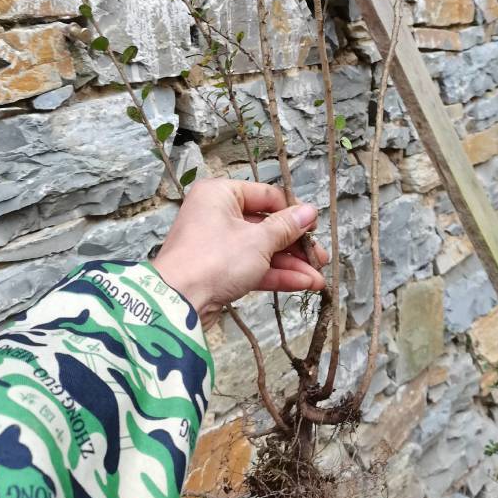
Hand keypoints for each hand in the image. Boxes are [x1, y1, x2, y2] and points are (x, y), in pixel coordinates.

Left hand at [152, 178, 327, 327]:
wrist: (178, 303)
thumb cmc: (212, 260)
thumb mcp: (258, 240)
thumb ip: (286, 227)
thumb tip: (309, 212)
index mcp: (221, 194)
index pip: (266, 196)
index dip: (293, 212)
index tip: (314, 226)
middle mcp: (218, 215)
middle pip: (266, 226)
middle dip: (296, 245)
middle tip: (319, 257)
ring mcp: (218, 244)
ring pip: (262, 250)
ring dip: (291, 264)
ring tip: (318, 278)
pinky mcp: (219, 270)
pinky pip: (253, 267)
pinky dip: (277, 275)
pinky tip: (303, 284)